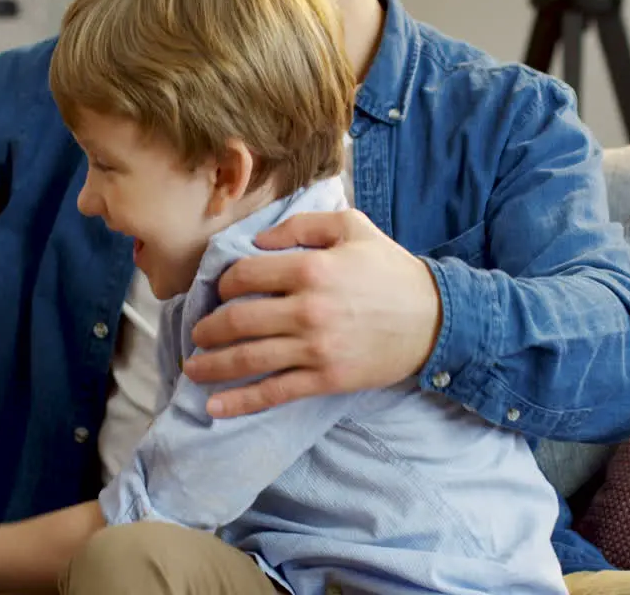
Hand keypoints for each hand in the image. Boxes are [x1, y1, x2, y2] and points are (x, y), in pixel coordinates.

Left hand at [185, 209, 441, 416]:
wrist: (436, 320)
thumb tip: (259, 240)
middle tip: (197, 333)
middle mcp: (307, 309)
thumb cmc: (391, 270)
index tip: (220, 291)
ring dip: (211, 365)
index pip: (244, 275)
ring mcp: (315, 348)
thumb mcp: (352, 227)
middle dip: (207, 329)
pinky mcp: (325, 378)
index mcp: (310, 267)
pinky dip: (240, 401)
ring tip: (192, 367)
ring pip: (248, 358)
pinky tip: (214, 406)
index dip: (223, 283)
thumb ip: (302, 224)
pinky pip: (274, 392)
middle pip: (237, 320)